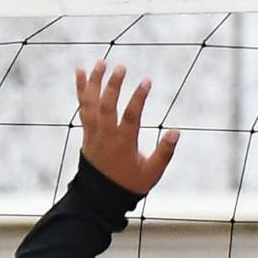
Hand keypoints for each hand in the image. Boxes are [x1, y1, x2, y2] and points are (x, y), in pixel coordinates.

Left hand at [75, 62, 178, 195]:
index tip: (146, 81)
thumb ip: (164, 152)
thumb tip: (176, 132)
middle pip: (107, 106)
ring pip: (91, 103)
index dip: (139, 98)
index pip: (131, 116)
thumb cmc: (130, 184)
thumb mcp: (152, 173)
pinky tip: (81, 72)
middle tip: (121, 67)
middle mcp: (106, 136)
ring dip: (95, 82)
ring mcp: (94, 133)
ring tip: (101, 61)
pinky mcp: (87, 131)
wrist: (101, 196)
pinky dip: (81, 89)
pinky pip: (83, 107)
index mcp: (123, 144)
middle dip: (113, 85)